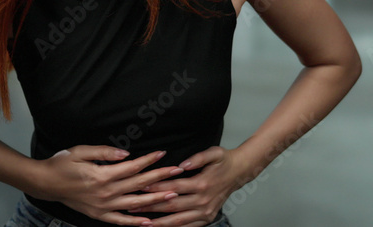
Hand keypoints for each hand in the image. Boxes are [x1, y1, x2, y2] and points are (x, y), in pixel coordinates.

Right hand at [31, 146, 184, 225]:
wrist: (46, 183)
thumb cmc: (62, 163)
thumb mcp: (81, 151)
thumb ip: (105, 152)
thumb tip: (125, 154)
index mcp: (102, 175)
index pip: (132, 167)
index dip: (149, 160)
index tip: (163, 155)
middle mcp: (105, 193)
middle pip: (138, 185)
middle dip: (160, 178)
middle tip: (178, 173)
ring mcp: (103, 206)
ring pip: (134, 204)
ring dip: (155, 201)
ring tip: (173, 196)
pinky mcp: (98, 215)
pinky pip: (120, 220)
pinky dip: (135, 222)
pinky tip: (149, 222)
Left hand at [127, 146, 247, 226]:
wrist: (240, 172)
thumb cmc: (224, 161)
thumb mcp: (214, 153)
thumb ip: (198, 157)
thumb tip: (183, 163)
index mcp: (202, 184)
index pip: (174, 187)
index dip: (156, 188)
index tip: (141, 187)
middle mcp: (203, 200)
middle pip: (172, 206)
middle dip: (151, 207)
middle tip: (133, 206)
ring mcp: (205, 211)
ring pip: (178, 220)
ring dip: (159, 223)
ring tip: (142, 223)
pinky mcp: (207, 218)